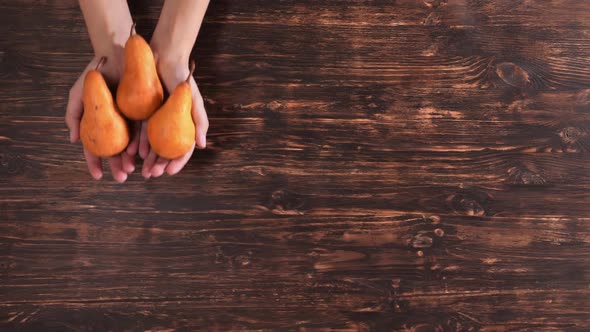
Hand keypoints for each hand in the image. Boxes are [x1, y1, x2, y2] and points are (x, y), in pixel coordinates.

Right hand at [65, 53, 140, 182]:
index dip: (96, 163)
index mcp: (99, 124)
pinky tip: (143, 153)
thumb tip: (74, 140)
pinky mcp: (145, 113)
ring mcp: (131, 121)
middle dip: (119, 165)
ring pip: (132, 145)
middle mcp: (116, 125)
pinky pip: (145, 131)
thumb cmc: (96, 74)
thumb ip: (74, 115)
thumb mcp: (80, 94)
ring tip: (133, 169)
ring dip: (132, 159)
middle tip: (122, 177)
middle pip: (117, 151)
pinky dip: (143, 143)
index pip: (96, 148)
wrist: (118, 55)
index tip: (98, 176)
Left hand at [139, 58, 208, 177]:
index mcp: (184, 125)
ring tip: (138, 169)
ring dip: (145, 158)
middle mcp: (170, 125)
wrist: (162, 58)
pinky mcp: (141, 113)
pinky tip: (129, 152)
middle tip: (150, 174)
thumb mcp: (193, 100)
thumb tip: (201, 145)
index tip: (169, 172)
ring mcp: (155, 120)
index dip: (176, 162)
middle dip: (157, 164)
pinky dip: (134, 142)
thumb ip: (199, 121)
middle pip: (164, 150)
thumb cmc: (181, 78)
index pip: (182, 149)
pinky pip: (137, 131)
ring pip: (149, 144)